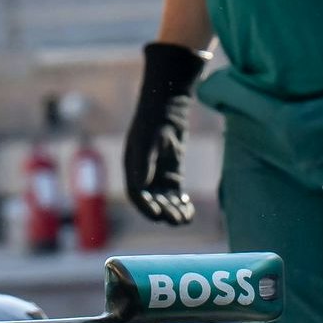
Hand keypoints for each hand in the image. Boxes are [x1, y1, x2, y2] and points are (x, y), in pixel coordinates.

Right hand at [124, 41, 203, 227]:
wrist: (167, 102)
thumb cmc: (155, 119)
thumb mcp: (149, 140)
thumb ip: (144, 163)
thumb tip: (141, 186)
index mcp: (132, 168)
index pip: (136, 195)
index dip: (146, 208)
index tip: (158, 216)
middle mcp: (142, 174)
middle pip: (151, 201)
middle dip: (163, 212)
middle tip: (177, 220)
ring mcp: (157, 174)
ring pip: (164, 200)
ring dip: (173, 211)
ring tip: (186, 218)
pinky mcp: (171, 172)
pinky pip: (174, 194)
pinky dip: (181, 203)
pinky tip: (190, 210)